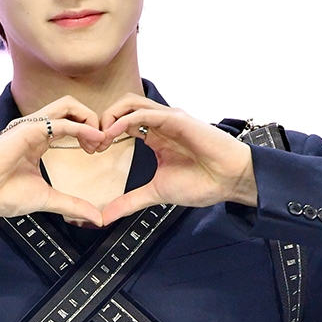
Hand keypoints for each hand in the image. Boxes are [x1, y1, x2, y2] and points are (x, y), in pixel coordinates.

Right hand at [0, 97, 105, 227]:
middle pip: (72, 107)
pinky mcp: (28, 129)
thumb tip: (97, 218)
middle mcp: (35, 127)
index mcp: (38, 139)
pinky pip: (61, 121)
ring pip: (68, 105)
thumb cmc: (1, 194)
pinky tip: (93, 139)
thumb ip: (72, 205)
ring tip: (98, 140)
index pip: (70, 121)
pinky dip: (82, 127)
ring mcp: (31, 125)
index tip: (99, 151)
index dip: (90, 132)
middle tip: (103, 144)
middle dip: (94, 120)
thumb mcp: (46, 199)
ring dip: (90, 119)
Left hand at [95, 95, 257, 225]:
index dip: (102, 133)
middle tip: (91, 145)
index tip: (92, 153)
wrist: (230, 180)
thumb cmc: (201, 183)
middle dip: (101, 122)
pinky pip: (144, 112)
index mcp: (154, 135)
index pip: (120, 122)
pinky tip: (112, 135)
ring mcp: (167, 118)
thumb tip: (104, 217)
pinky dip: (124, 120)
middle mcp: (159, 123)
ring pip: (130, 103)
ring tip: (99, 139)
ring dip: (109, 117)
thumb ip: (129, 202)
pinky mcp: (176, 118)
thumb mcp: (155, 193)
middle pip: (121, 107)